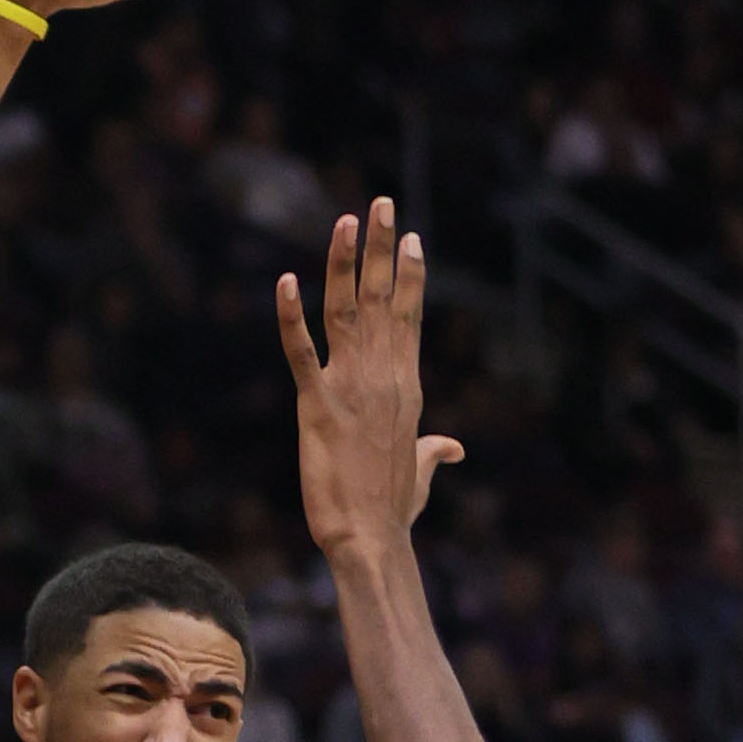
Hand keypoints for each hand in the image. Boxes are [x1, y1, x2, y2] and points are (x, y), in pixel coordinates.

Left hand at [275, 202, 467, 562]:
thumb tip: (455, 448)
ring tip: (347, 220)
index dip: (409, 274)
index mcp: (406, 385)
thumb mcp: (421, 472)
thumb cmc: (394, 510)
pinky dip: (292, 316)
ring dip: (346, 262)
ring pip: (348, 311)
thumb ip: (434, 451)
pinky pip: (301, 352)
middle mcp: (383, 376)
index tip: (408, 236)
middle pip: (384, 299)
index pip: (409, 317)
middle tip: (381, 202)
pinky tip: (287, 281)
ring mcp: (351, 387)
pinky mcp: (317, 405)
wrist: (372, 539)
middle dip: (382, 248)